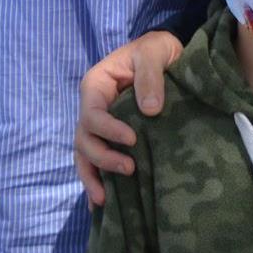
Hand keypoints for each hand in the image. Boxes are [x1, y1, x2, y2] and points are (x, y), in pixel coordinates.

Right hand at [74, 28, 184, 205]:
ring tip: (106, 199)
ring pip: (85, 155)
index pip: (92, 114)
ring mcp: (101, 124)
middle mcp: (93, 107)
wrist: (168, 56)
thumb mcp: (155, 51)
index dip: (107, 130)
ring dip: (93, 177)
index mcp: (97, 85)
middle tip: (130, 168)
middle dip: (102, 158)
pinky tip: (103, 203)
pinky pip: (96, 161)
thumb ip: (150, 75)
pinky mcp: (111, 138)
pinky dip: (96, 180)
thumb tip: (149, 110)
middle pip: (84, 139)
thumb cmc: (157, 50)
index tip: (132, 139)